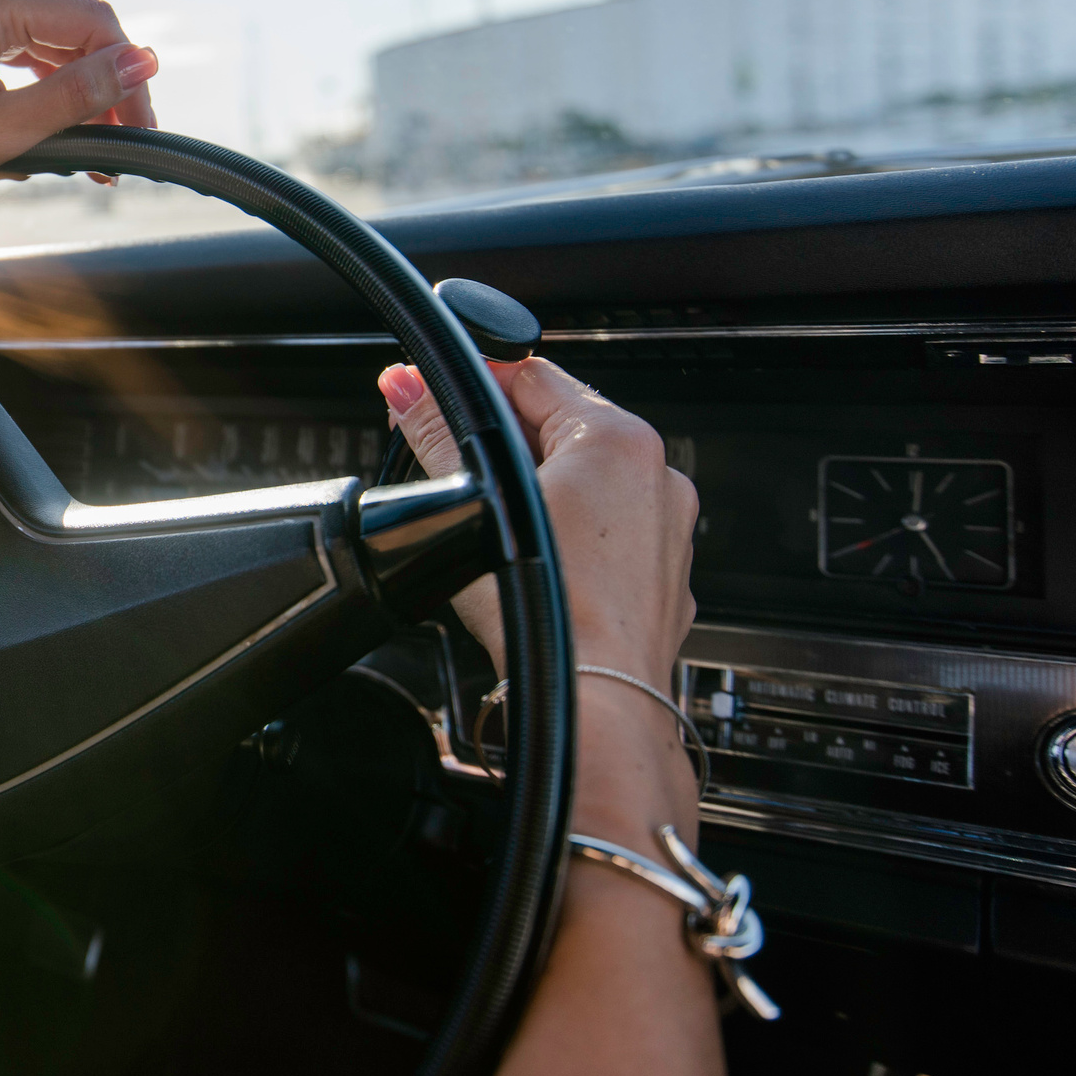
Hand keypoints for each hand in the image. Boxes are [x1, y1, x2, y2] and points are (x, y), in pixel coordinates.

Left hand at [0, 0, 158, 224]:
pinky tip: (66, 130)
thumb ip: (76, 94)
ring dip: (81, 93)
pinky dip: (51, 91)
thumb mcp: (3, 129)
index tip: (142, 124)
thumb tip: (141, 63)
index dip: (126, 71)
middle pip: (75, 28)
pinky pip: (27, 53)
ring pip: (55, 43)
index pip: (89, 19)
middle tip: (127, 143)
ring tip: (100, 149)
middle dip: (106, 85)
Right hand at [377, 355, 697, 687]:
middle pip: (561, 425)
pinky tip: (538, 557)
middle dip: (502, 438)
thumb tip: (407, 389)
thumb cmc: (550, 612)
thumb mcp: (473, 506)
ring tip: (492, 520)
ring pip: (588, 478)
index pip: (530, 375)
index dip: (471, 382)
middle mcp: (657, 474)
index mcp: (618, 440)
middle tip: (450, 460)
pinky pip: (612, 526)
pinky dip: (574, 529)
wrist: (598, 700)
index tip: (430, 394)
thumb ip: (437, 435)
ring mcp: (668, 525)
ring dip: (538, 485)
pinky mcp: (665, 570)